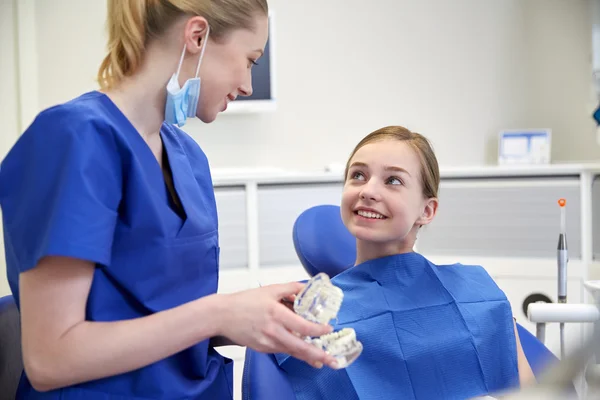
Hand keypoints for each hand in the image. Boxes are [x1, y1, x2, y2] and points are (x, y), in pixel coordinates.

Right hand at [216, 282, 337, 368]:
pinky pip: (282, 350)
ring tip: (321, 361)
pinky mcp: (262, 348)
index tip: (327, 329)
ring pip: (292, 351)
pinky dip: (293, 351)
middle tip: (331, 360)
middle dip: (318, 355)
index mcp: (276, 313)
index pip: (303, 326)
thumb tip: (306, 288)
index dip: (318, 330)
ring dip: (308, 357)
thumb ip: (290, 288)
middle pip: (300, 347)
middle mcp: (273, 331)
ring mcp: (267, 342)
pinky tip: (302, 353)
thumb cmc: (244, 302)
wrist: (222, 315)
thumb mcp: (270, 290)